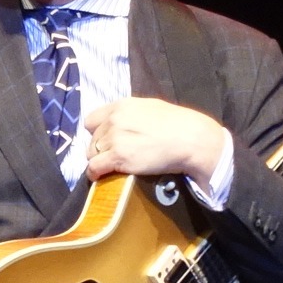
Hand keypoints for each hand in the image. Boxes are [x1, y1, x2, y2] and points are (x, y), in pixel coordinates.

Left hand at [82, 98, 228, 184]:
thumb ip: (130, 114)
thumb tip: (121, 122)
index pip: (92, 120)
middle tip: (114, 156)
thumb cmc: (177, 124)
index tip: (106, 141)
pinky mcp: (118, 156)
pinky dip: (94, 174)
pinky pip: (94, 167)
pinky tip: (100, 177)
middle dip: (100, 148)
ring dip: (99, 161)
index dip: (97, 133)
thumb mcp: (149, 108)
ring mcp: (115, 138)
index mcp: (121, 106)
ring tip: (112, 166)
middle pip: (92, 139)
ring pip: (91, 154)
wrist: (191, 139)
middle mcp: (114, 119)